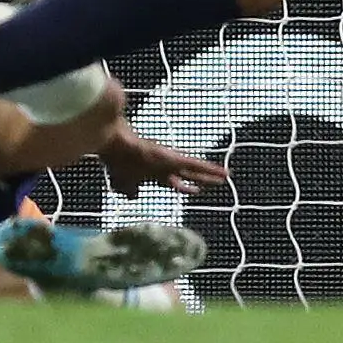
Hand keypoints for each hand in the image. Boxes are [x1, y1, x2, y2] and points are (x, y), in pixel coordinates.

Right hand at [98, 123, 227, 196]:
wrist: (115, 146)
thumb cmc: (116, 162)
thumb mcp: (122, 183)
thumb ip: (129, 190)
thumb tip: (134, 197)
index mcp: (153, 173)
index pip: (171, 181)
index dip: (182, 186)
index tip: (193, 190)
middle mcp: (165, 166)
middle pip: (187, 175)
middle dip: (201, 179)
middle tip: (216, 183)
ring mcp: (171, 161)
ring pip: (195, 169)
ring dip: (210, 173)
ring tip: (226, 175)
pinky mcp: (174, 158)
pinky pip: (196, 165)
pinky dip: (210, 169)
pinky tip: (223, 173)